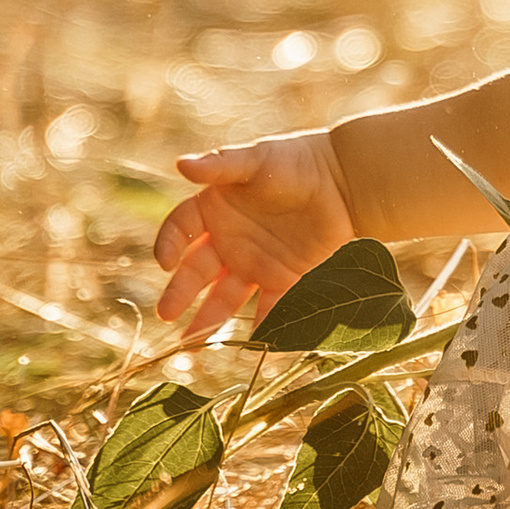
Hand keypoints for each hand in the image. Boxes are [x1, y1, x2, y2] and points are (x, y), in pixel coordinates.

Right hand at [154, 133, 353, 340]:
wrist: (344, 180)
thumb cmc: (295, 161)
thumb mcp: (256, 160)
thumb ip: (221, 164)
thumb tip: (181, 163)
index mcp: (214, 209)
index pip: (181, 228)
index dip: (170, 244)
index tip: (165, 262)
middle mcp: (228, 240)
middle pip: (197, 270)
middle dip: (180, 292)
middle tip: (166, 313)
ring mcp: (254, 262)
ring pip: (225, 296)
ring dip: (208, 318)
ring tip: (190, 344)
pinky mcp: (284, 279)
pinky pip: (269, 307)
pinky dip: (263, 327)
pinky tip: (254, 348)